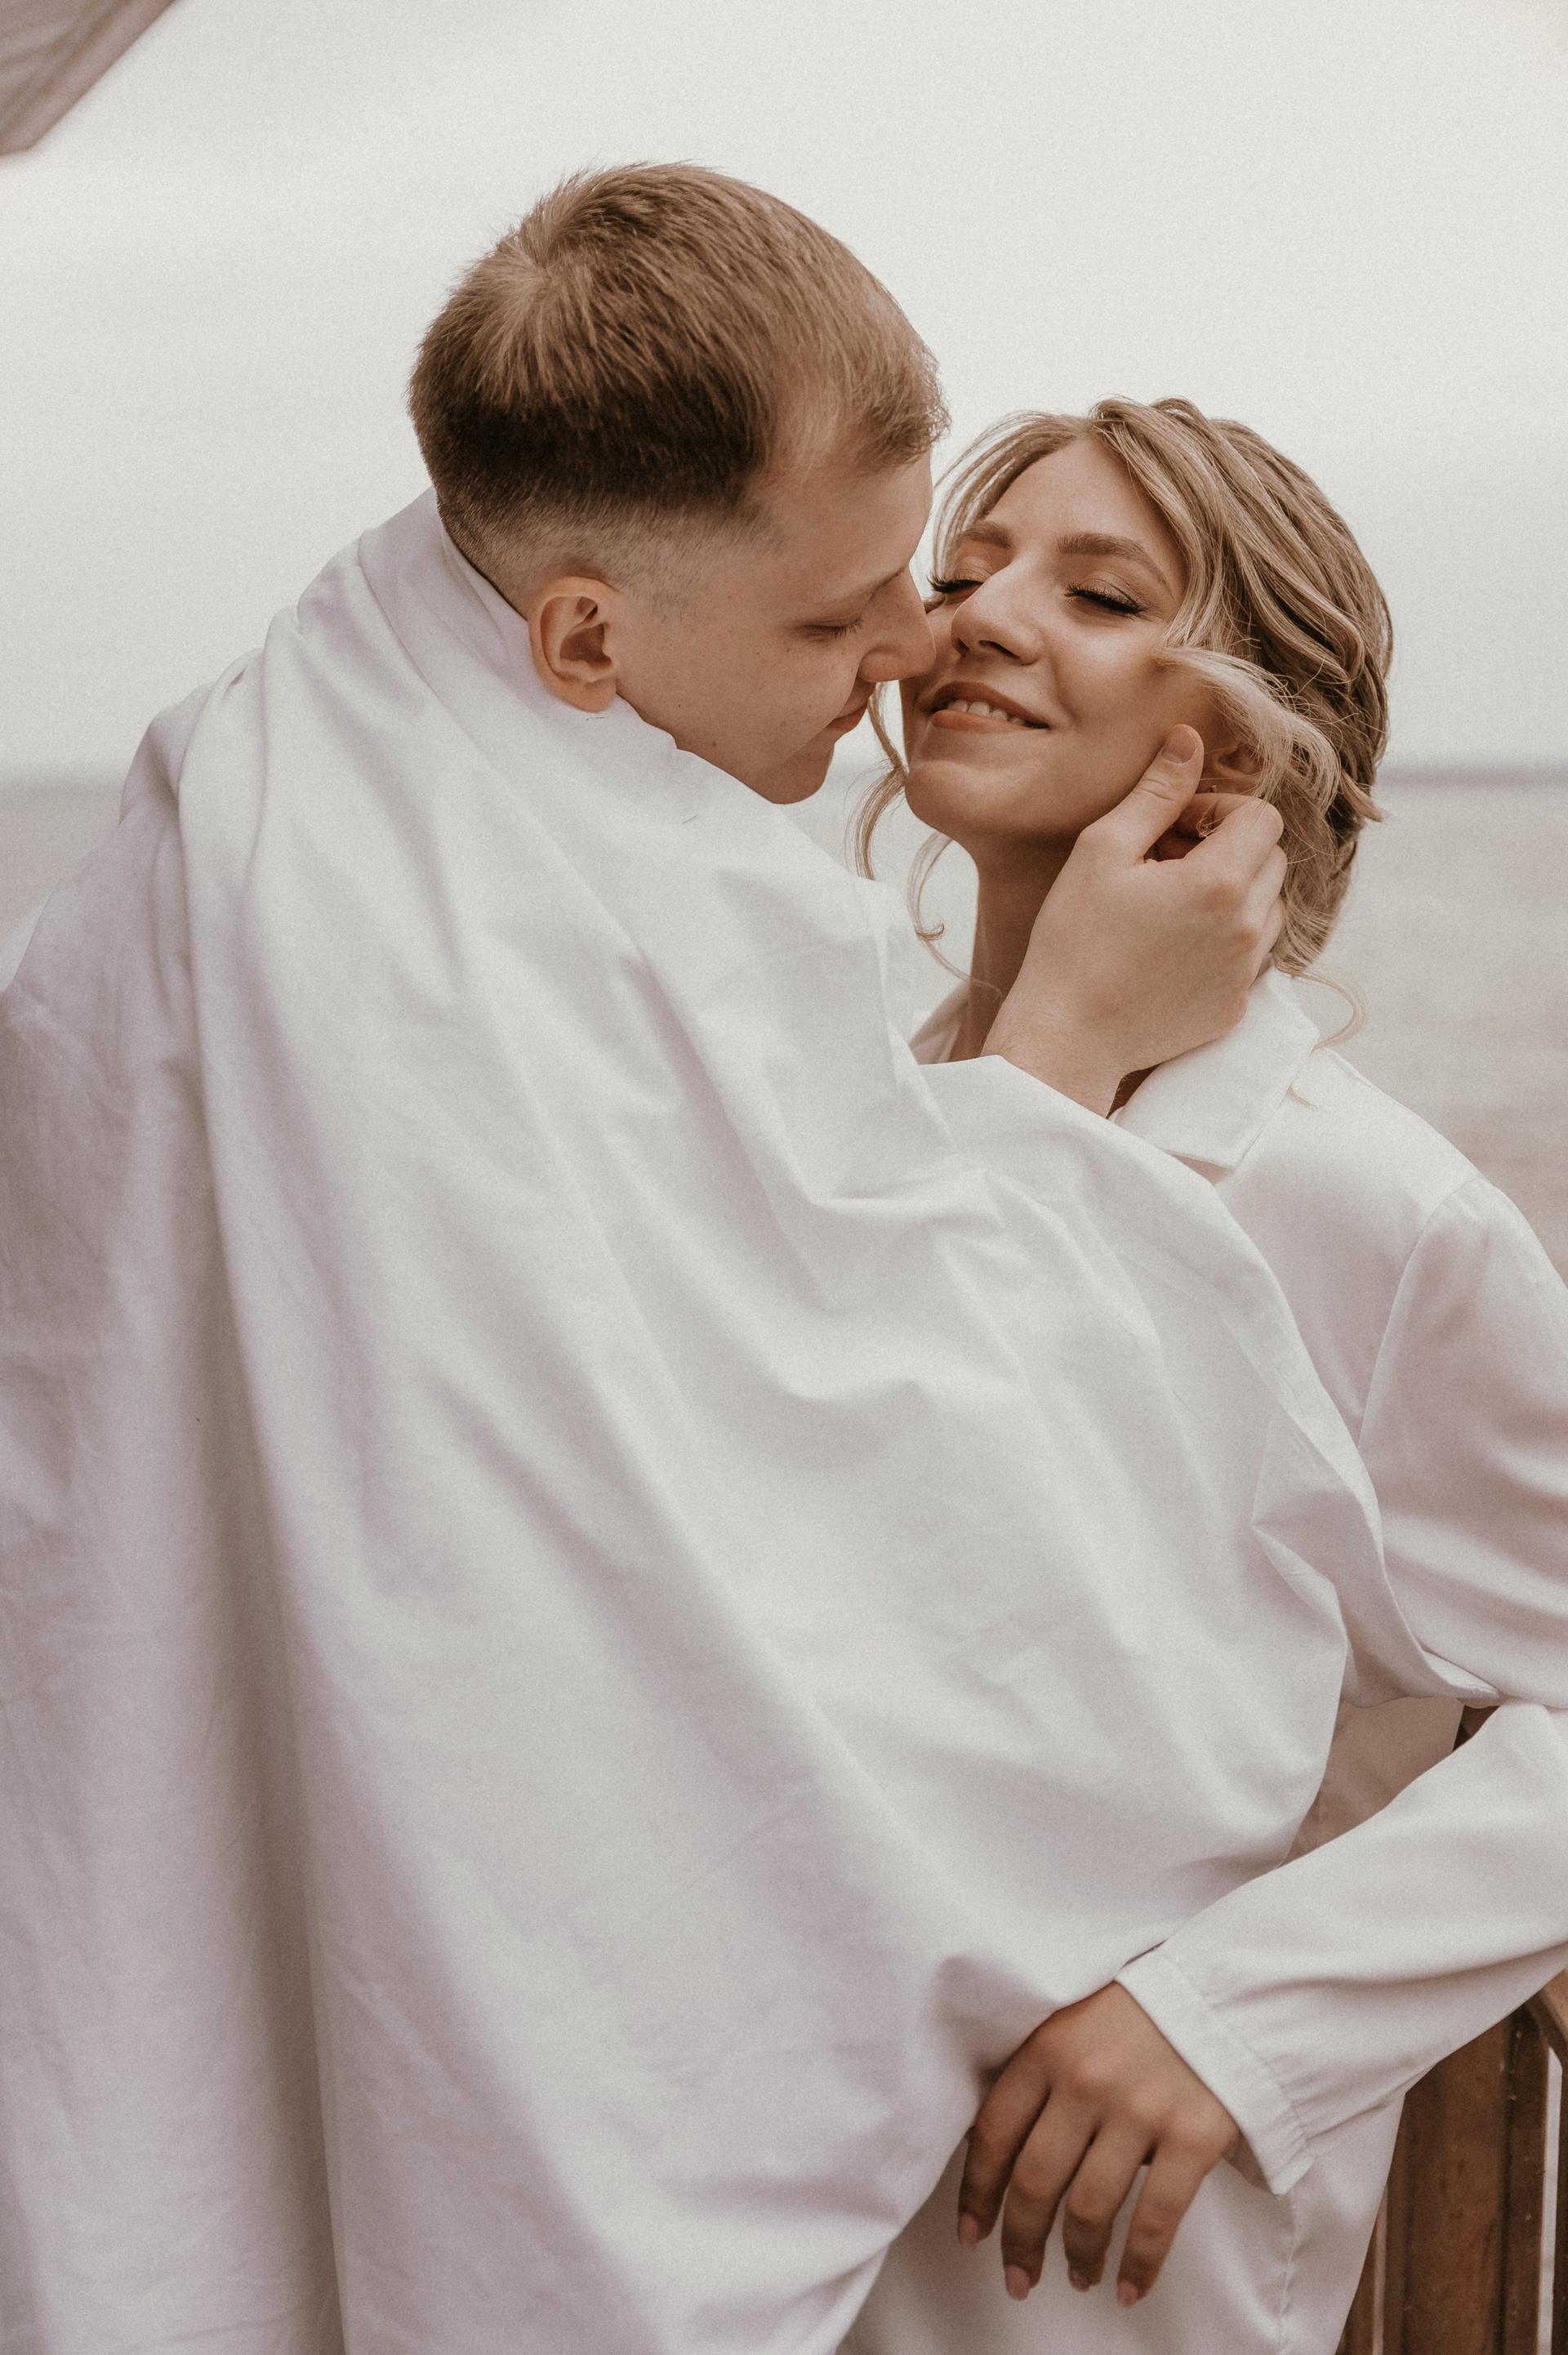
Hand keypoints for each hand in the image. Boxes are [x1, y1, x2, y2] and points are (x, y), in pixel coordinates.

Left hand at [957, 1983, 1238, 2306]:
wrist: (1226, 1991)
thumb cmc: (1140, 2012)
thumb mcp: (1073, 2023)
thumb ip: (1037, 2075)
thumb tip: (994, 2151)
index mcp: (1047, 2048)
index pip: (993, 2134)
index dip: (977, 2195)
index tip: (972, 2233)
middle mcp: (1086, 2080)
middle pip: (1035, 2182)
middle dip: (1021, 2242)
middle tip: (1018, 2278)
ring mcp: (1141, 2109)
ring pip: (1090, 2208)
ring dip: (1079, 2257)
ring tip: (1078, 2278)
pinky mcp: (1193, 2135)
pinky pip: (1156, 2219)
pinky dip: (1139, 2265)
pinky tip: (1129, 2287)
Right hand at [983, 728, 1284, 1112]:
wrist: (1066, 1038)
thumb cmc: (1074, 941)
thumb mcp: (1103, 850)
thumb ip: (1156, 792)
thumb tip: (1189, 739)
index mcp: (1221, 882)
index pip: (1262, 815)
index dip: (1219, 808)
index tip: (1174, 827)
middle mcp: (1248, 928)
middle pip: (1272, 859)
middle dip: (1229, 847)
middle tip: (1166, 861)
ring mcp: (1246, 972)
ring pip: (1268, 908)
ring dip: (1233, 893)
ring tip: (1171, 905)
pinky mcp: (1235, 1008)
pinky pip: (1251, 956)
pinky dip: (1224, 940)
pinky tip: (1170, 948)